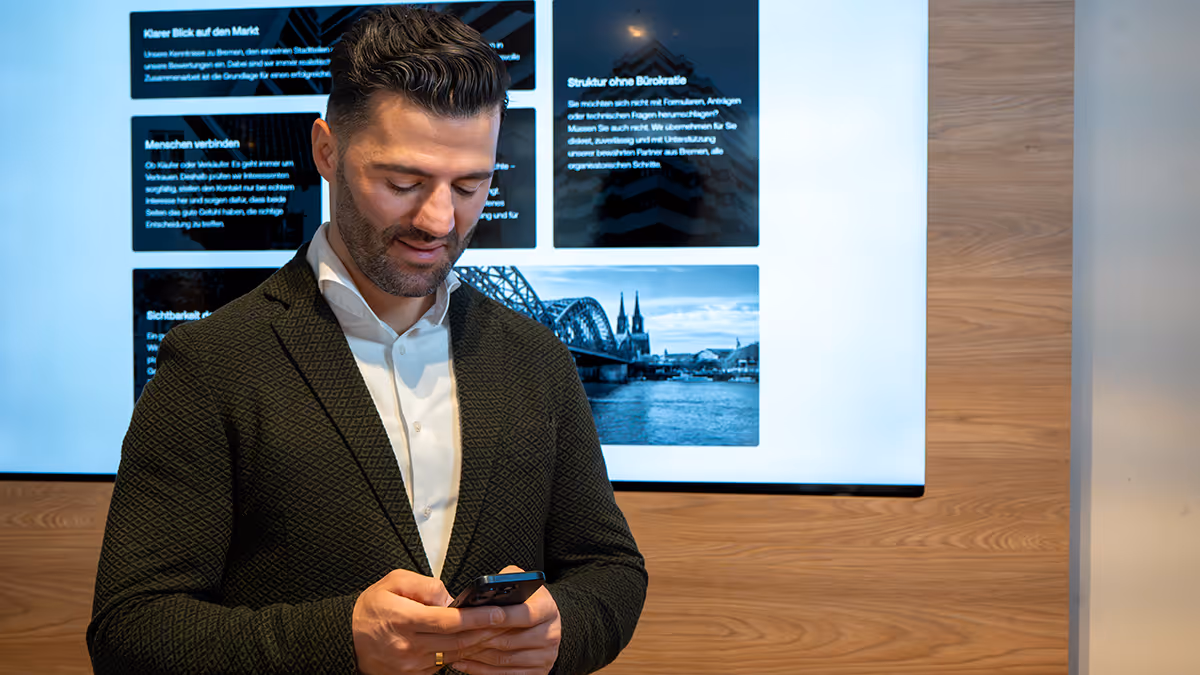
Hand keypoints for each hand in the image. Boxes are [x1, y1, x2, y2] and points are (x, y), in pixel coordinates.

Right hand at [353, 568, 508, 674]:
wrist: (346, 638)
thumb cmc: (371, 608)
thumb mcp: (392, 582)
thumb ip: (424, 585)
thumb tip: (450, 597)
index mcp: (403, 619)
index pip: (449, 620)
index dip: (477, 617)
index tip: (498, 612)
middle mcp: (408, 645)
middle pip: (458, 640)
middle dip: (487, 631)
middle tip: (510, 620)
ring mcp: (412, 664)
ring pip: (454, 654)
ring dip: (479, 643)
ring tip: (497, 630)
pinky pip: (444, 665)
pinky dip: (462, 654)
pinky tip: (474, 642)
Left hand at [452, 566, 561, 674]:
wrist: (543, 622)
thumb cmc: (526, 601)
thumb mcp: (521, 584)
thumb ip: (507, 580)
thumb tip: (487, 586)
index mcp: (548, 609)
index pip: (525, 615)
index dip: (502, 617)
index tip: (480, 616)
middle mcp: (551, 634)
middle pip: (510, 640)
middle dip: (480, 638)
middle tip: (457, 635)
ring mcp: (546, 656)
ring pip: (504, 659)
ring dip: (476, 656)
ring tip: (456, 648)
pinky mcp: (538, 672)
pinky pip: (504, 674)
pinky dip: (481, 670)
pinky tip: (464, 662)